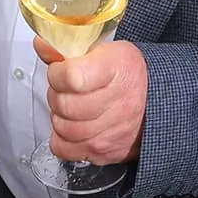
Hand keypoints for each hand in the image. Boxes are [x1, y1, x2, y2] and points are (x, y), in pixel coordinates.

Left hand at [36, 38, 146, 164]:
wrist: (154, 101)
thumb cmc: (127, 74)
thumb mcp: (102, 50)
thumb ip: (67, 49)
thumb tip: (42, 45)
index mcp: (117, 69)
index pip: (72, 76)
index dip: (58, 73)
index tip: (61, 70)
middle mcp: (119, 103)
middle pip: (65, 104)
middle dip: (57, 94)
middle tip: (66, 89)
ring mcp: (112, 131)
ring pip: (62, 127)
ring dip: (59, 116)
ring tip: (72, 106)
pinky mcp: (106, 152)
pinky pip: (64, 149)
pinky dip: (62, 138)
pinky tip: (73, 125)